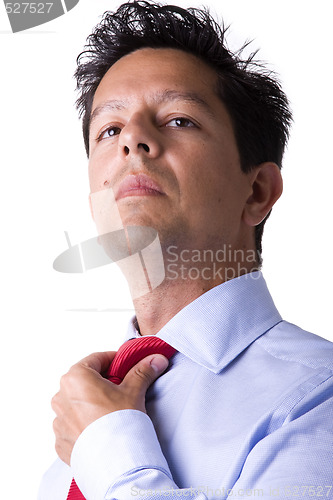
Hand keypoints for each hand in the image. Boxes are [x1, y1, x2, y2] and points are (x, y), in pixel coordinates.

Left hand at [51, 351, 168, 464]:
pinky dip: (86, 424)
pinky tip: (103, 429)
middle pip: (85, 380)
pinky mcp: (61, 441)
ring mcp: (59, 420)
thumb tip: (155, 360)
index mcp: (76, 377)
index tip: (126, 367)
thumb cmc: (120, 424)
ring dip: (92, 403)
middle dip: (103, 383)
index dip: (114, 361)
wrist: (115, 463)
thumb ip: (143, 371)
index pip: (97, 359)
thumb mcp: (134, 391)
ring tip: (112, 413)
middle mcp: (61, 396)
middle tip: (122, 390)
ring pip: (78, 403)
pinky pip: (74, 425)